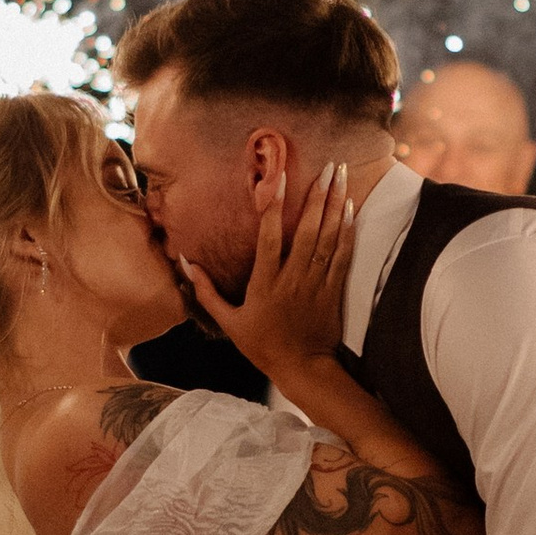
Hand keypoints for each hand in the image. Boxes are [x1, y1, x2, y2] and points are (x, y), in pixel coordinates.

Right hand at [177, 158, 353, 385]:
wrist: (302, 368)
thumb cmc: (262, 346)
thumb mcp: (228, 322)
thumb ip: (206, 291)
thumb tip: (185, 263)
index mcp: (265, 285)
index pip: (270, 239)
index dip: (274, 208)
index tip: (280, 179)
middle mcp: (292, 280)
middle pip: (307, 231)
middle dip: (318, 195)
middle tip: (328, 166)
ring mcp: (316, 284)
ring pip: (328, 238)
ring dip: (336, 204)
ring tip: (342, 175)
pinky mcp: (333, 290)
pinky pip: (342, 254)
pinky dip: (347, 230)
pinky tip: (350, 207)